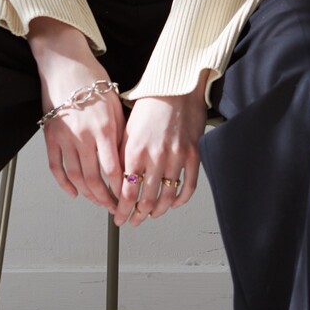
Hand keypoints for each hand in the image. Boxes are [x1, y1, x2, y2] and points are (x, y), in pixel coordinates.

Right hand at [29, 17, 124, 212]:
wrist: (64, 63)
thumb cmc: (91, 79)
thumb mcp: (115, 104)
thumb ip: (119, 132)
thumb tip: (127, 158)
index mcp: (103, 129)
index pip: (114, 170)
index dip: (121, 189)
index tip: (128, 197)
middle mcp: (83, 138)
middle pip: (94, 180)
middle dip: (106, 198)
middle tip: (115, 208)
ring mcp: (64, 139)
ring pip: (75, 177)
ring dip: (88, 195)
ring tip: (98, 201)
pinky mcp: (50, 137)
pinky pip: (56, 167)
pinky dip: (64, 183)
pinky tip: (73, 192)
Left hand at [115, 73, 212, 227]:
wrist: (176, 88)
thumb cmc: (150, 105)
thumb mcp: (127, 129)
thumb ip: (122, 156)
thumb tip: (116, 180)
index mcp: (135, 150)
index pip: (126, 191)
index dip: (122, 210)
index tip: (119, 217)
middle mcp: (156, 156)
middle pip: (146, 199)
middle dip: (138, 215)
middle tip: (133, 221)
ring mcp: (176, 157)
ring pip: (168, 197)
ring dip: (158, 211)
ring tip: (152, 215)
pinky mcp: (193, 155)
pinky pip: (189, 186)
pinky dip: (181, 199)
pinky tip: (174, 203)